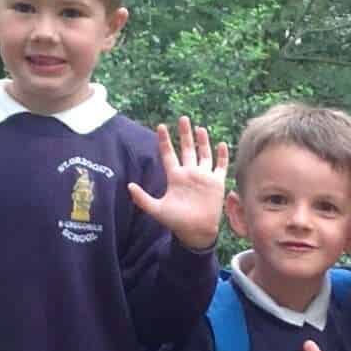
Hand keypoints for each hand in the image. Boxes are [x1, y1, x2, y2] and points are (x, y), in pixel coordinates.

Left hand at [130, 118, 227, 250]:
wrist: (195, 232)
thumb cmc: (175, 222)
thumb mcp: (156, 209)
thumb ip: (142, 198)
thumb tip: (128, 186)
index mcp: (175, 177)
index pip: (169, 154)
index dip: (165, 141)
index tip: (161, 127)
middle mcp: (189, 173)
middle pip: (187, 149)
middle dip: (185, 134)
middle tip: (183, 118)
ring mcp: (203, 177)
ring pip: (204, 154)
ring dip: (202, 141)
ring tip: (200, 128)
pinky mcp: (216, 183)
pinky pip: (220, 166)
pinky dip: (222, 155)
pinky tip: (221, 144)